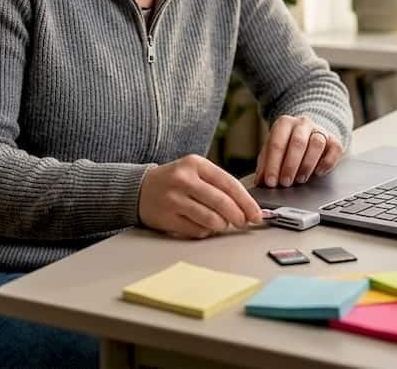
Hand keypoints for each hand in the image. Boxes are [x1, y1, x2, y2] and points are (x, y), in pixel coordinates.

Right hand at [138, 155, 263, 238]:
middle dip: (238, 216)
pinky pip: (196, 230)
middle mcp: (184, 179)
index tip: (257, 213)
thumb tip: (247, 207)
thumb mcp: (195, 171)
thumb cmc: (175, 181)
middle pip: (222, 202)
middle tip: (243, 223)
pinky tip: (203, 226)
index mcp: (195, 164)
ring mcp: (174, 199)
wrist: (140, 188)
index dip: (246, 201)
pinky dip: (205, 232)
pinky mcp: (167, 217)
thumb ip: (219, 184)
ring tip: (221, 224)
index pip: (229, 183)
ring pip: (210, 219)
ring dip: (221, 226)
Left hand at [255, 115, 343, 187]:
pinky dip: (327, 162)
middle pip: (297, 142)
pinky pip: (335, 149)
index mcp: (284, 123)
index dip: (272, 164)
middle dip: (290, 166)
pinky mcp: (334, 140)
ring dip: (307, 164)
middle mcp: (302, 123)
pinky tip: (318, 173)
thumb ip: (265, 165)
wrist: (308, 135)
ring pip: (316, 144)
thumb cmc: (286, 146)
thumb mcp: (272, 152)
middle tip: (285, 183)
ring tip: (300, 180)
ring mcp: (320, 130)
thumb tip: (259, 182)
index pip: (276, 143)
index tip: (270, 182)